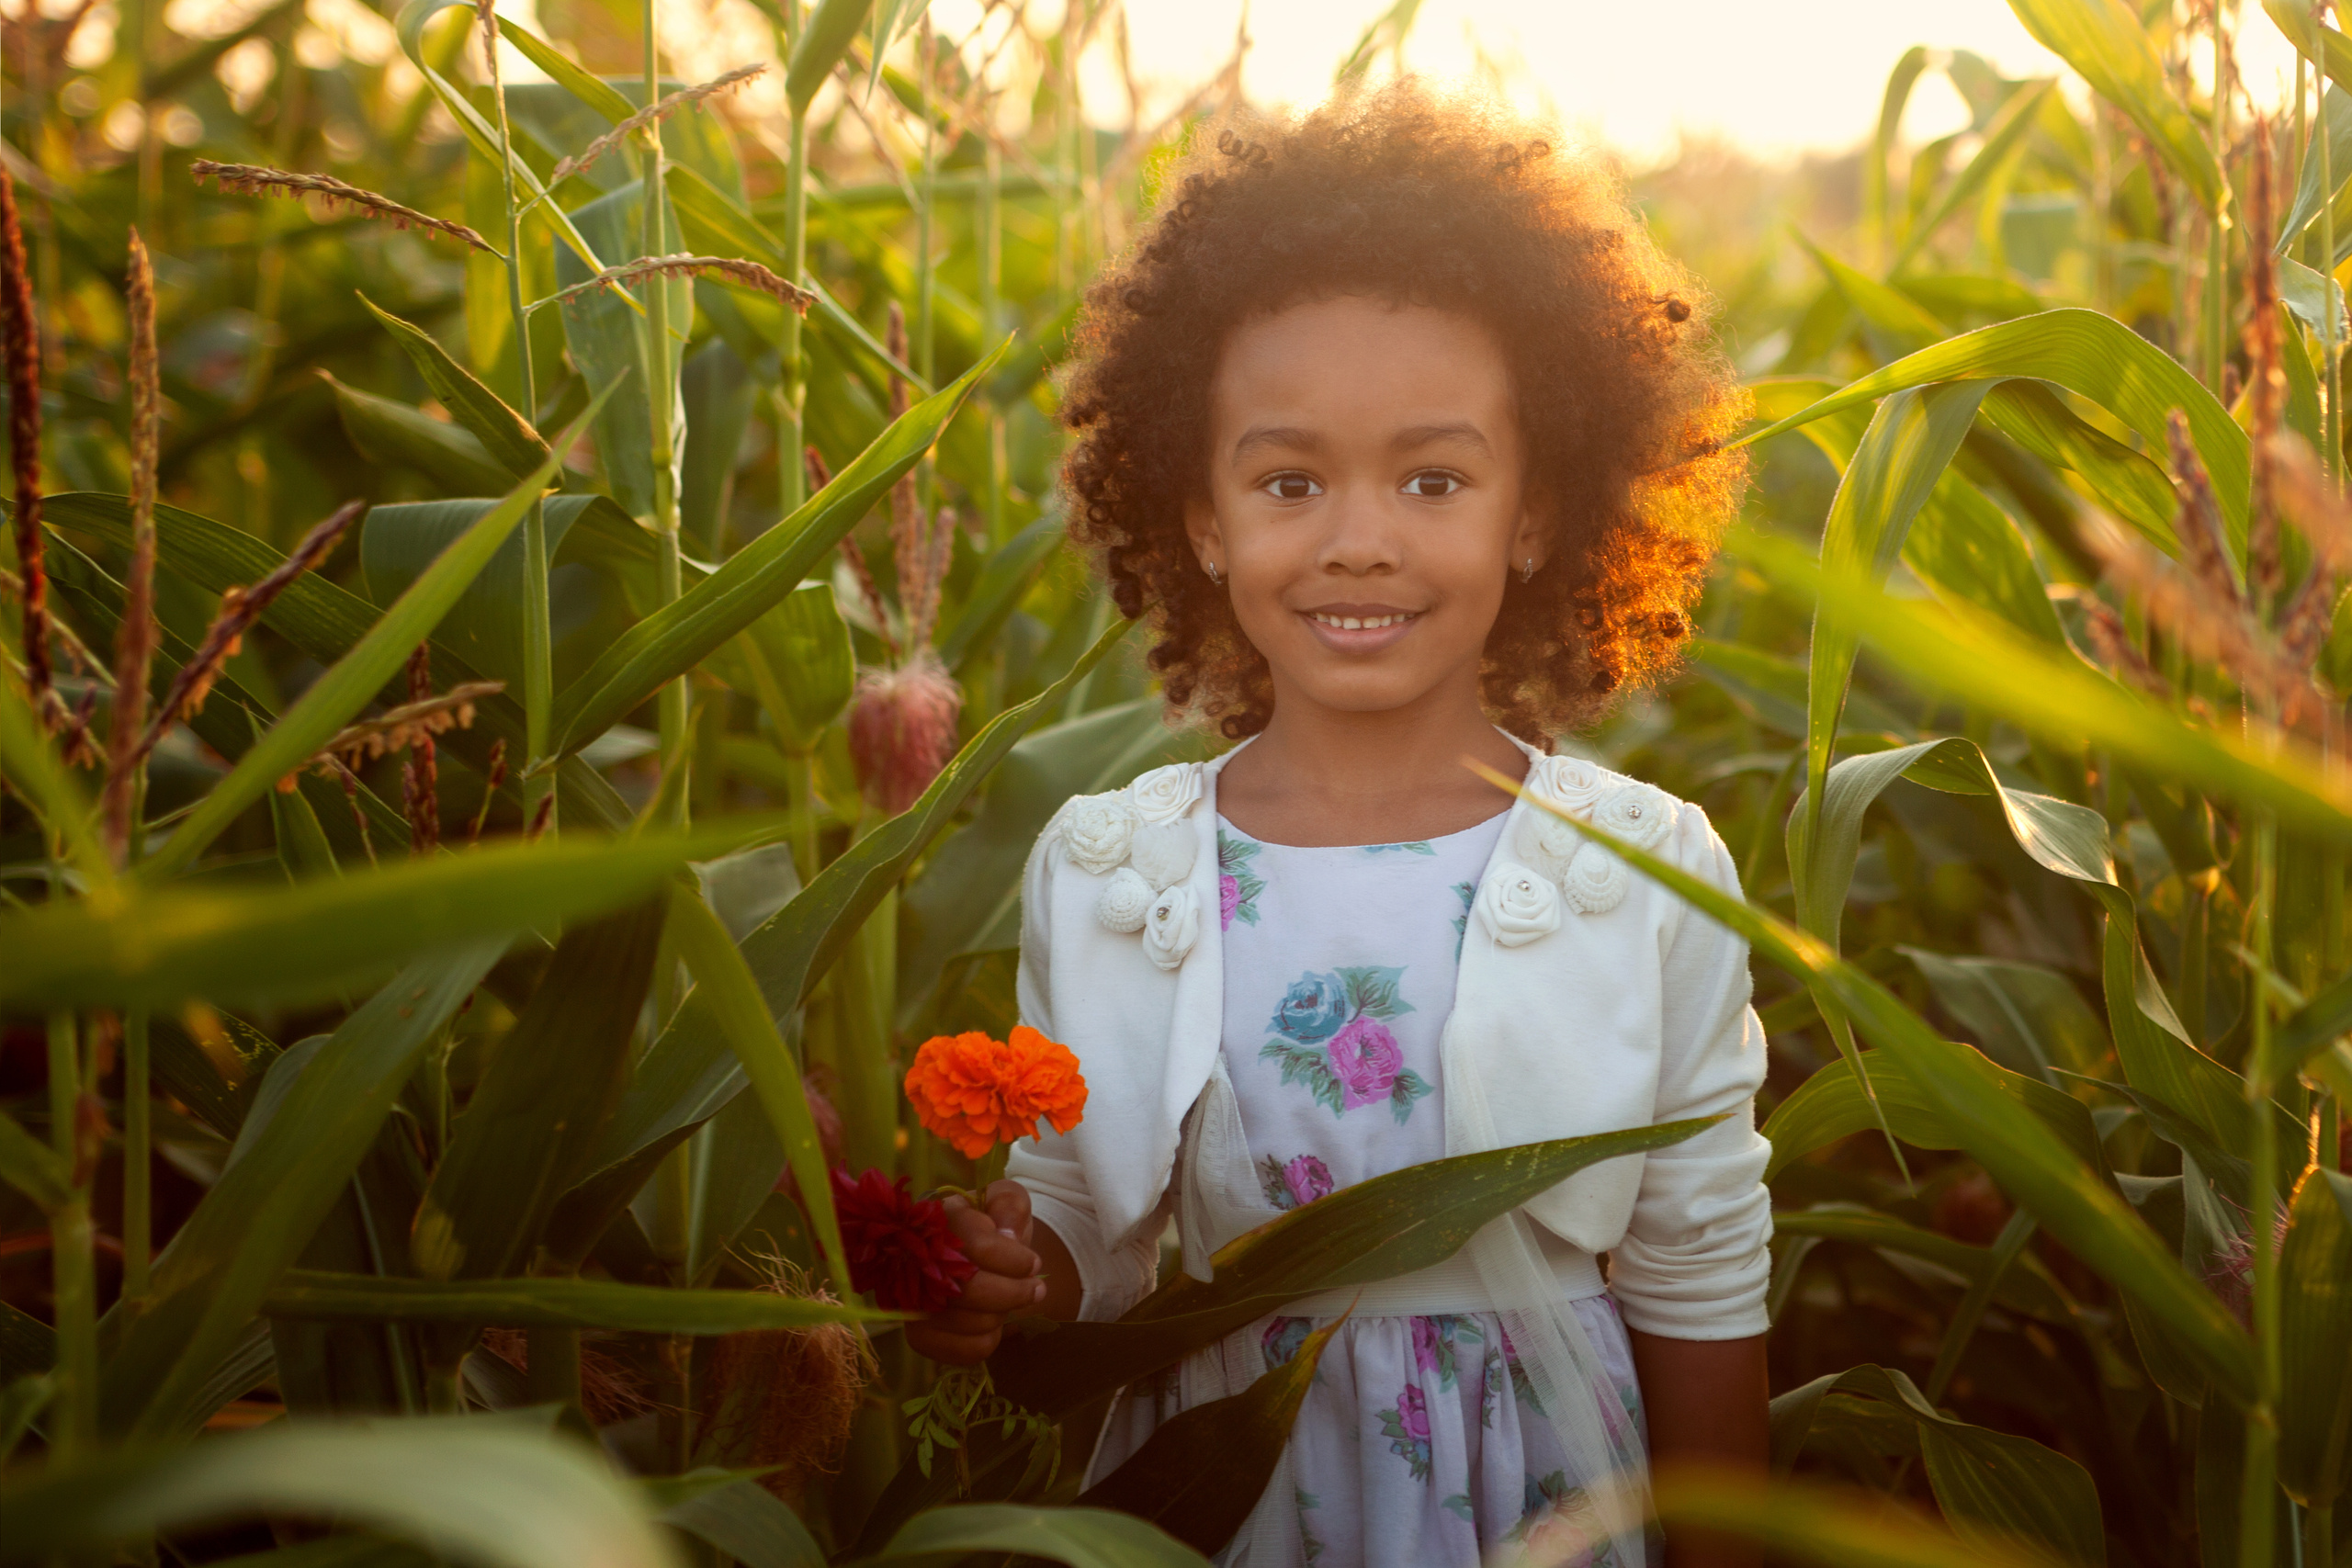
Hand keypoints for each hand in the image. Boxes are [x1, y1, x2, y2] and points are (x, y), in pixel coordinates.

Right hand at [905, 1179, 1046, 1364]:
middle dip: (1014, 1292)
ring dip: (1003, 1313)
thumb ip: (1010, 1205)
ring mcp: (913, 1302)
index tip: (1033, 1263)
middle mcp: (915, 1261)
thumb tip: (1005, 1235)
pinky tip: (990, 1320)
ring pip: (973, 1322)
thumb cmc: (995, 1226)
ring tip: (1008, 1298)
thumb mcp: (1008, 1201)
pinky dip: (989, 1339)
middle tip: (1036, 1288)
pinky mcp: (920, 1336)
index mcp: (938, 1219)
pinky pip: (966, 1349)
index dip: (1014, 1260)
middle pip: (972, 1289)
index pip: (978, 1247)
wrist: (982, 1258)